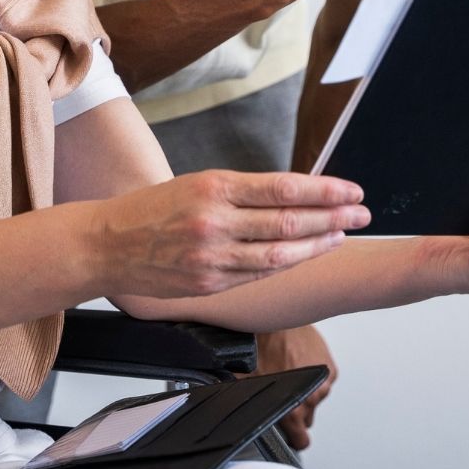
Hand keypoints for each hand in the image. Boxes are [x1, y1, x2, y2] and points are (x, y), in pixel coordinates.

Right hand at [95, 170, 369, 298]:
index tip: (351, 189)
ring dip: (319, 244)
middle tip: (363, 212)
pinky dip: (288, 263)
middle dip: (334, 217)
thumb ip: (240, 192)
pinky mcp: (209, 284)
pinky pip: (259, 273)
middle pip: (289, 220)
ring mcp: (213, 257)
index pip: (283, 187)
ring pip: (280, 252)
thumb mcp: (195, 185)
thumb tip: (292, 194)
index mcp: (212, 187)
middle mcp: (215, 221)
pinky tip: (307, 255)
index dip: (324, 191)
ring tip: (343, 235)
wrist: (105, 245)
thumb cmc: (150, 210)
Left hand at [248, 325, 336, 449]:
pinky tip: (296, 359)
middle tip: (281, 390)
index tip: (289, 434)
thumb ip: (249, 403)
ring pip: (314, 397)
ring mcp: (324, 383)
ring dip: (304, 389)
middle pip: (306, 418)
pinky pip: (322, 379)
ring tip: (287, 369)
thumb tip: (235, 414)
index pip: (301, 441)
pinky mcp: (330, 368)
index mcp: (293, 410)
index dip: (293, 438)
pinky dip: (313, 373)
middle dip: (296, 410)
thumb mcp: (245, 380)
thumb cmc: (259, 346)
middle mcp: (312, 399)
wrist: (274, 317)